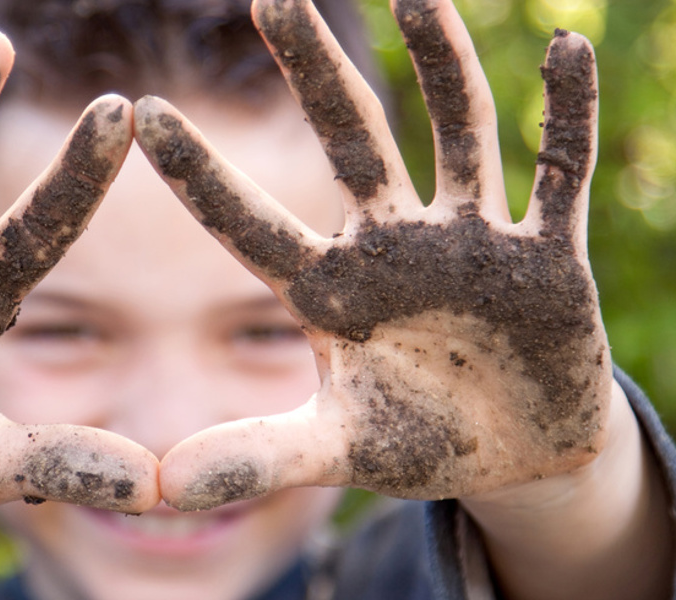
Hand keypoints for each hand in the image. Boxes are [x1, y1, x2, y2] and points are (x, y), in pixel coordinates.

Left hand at [136, 0, 608, 508]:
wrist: (515, 452)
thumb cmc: (416, 440)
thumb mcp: (335, 453)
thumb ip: (255, 458)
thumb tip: (159, 488)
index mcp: (331, 294)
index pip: (251, 224)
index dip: (199, 177)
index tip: (141, 114)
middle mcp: (393, 249)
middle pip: (348, 143)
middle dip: (315, 74)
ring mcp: (470, 242)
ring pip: (454, 133)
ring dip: (442, 64)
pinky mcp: (544, 255)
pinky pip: (557, 174)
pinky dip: (567, 119)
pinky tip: (565, 49)